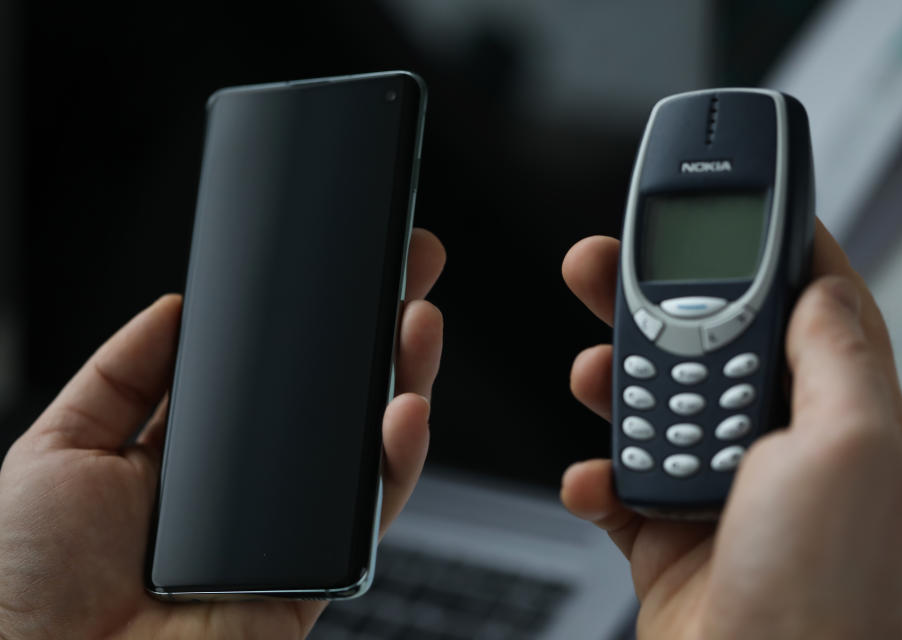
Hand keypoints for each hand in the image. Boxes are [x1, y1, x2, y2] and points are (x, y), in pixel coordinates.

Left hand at [0, 228, 444, 639]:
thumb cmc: (27, 585)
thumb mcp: (57, 448)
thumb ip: (119, 374)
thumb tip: (176, 307)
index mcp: (193, 454)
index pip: (270, 375)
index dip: (306, 323)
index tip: (333, 271)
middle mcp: (250, 488)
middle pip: (330, 401)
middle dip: (375, 332)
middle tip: (405, 268)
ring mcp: (289, 528)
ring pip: (366, 447)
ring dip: (403, 378)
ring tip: (414, 319)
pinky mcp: (319, 573)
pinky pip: (371, 511)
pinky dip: (398, 458)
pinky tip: (403, 406)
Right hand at [560, 221, 901, 639]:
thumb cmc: (818, 589)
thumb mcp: (848, 450)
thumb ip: (835, 356)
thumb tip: (821, 285)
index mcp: (834, 415)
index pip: (808, 304)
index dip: (774, 245)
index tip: (735, 201)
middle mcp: (777, 444)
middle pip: (707, 342)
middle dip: (654, 298)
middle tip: (605, 262)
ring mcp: (718, 483)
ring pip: (650, 401)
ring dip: (611, 383)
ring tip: (590, 374)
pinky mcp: (666, 527)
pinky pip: (615, 480)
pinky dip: (593, 475)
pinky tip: (592, 478)